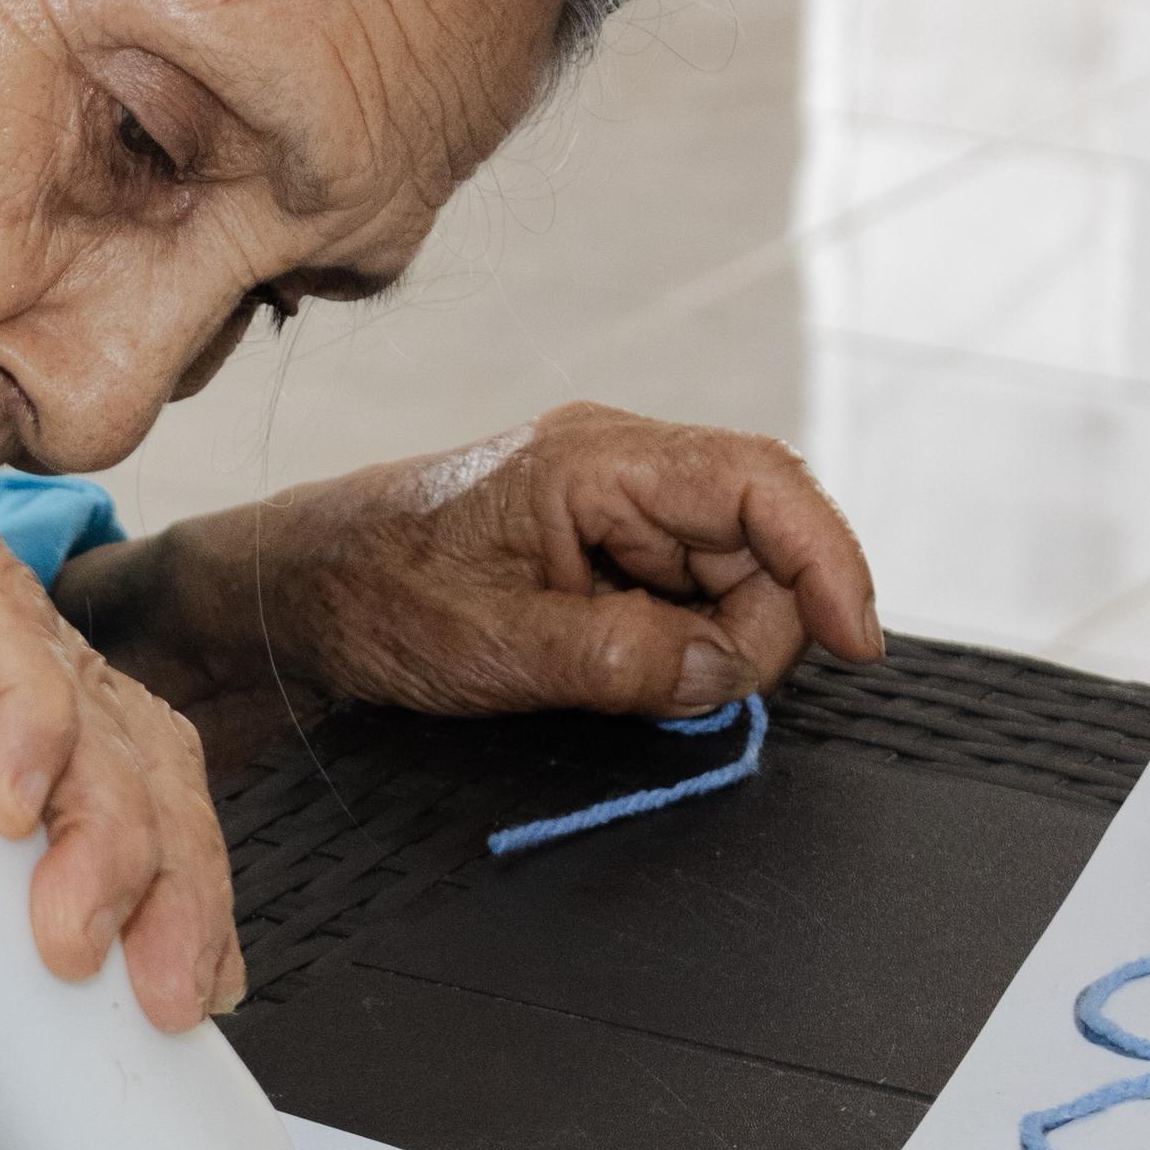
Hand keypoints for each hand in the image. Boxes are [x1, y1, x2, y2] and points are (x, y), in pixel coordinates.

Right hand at [0, 401, 239, 1061]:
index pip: (113, 774)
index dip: (173, 879)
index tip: (185, 988)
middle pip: (136, 743)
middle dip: (178, 879)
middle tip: (172, 993)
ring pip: (89, 696)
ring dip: (109, 831)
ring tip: (71, 936)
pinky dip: (30, 723)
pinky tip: (14, 807)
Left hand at [295, 405, 881, 717]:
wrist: (294, 590)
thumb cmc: (370, 593)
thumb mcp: (494, 645)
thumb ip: (622, 658)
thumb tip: (727, 670)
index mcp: (597, 460)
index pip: (762, 483)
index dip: (829, 559)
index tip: (855, 641)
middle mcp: (620, 467)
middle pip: (760, 541)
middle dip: (752, 627)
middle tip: (676, 690)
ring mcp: (615, 506)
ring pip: (727, 578)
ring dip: (705, 643)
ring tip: (610, 677)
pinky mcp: (604, 548)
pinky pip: (682, 596)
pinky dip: (674, 644)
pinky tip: (612, 669)